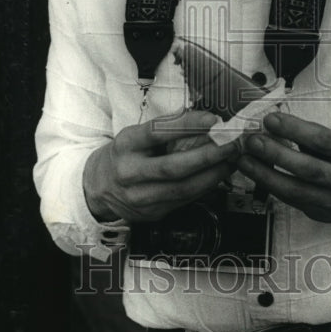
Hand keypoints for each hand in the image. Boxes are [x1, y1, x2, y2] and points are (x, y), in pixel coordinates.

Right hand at [82, 109, 238, 222]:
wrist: (98, 187)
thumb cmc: (125, 154)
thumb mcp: (135, 135)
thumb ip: (165, 128)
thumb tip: (205, 118)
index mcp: (125, 145)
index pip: (157, 132)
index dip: (186, 125)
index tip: (213, 119)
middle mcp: (130, 173)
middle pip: (173, 167)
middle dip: (208, 155)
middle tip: (231, 144)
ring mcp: (140, 198)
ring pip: (183, 188)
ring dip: (213, 174)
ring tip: (232, 160)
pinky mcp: (152, 213)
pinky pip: (185, 200)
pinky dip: (205, 187)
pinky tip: (219, 175)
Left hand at [237, 111, 330, 223]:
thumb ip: (311, 135)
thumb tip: (273, 123)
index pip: (322, 140)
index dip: (294, 129)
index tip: (270, 119)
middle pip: (308, 168)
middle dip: (276, 154)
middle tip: (253, 141)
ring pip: (296, 190)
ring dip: (266, 175)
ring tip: (245, 160)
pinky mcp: (321, 214)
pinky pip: (292, 200)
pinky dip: (271, 187)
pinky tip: (256, 175)